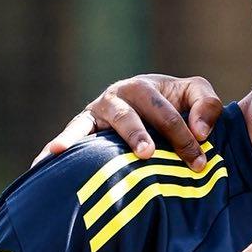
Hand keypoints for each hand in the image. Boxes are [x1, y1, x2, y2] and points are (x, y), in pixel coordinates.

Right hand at [44, 74, 224, 169]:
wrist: (151, 109)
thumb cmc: (177, 104)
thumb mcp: (196, 96)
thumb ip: (207, 105)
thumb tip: (199, 132)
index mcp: (145, 88)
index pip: (165, 113)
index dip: (184, 137)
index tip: (199, 163)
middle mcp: (117, 96)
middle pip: (127, 115)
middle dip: (138, 134)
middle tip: (147, 153)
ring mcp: (97, 112)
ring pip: (93, 124)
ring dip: (90, 140)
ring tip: (77, 154)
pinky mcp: (83, 128)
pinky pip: (69, 137)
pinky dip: (57, 147)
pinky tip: (44, 162)